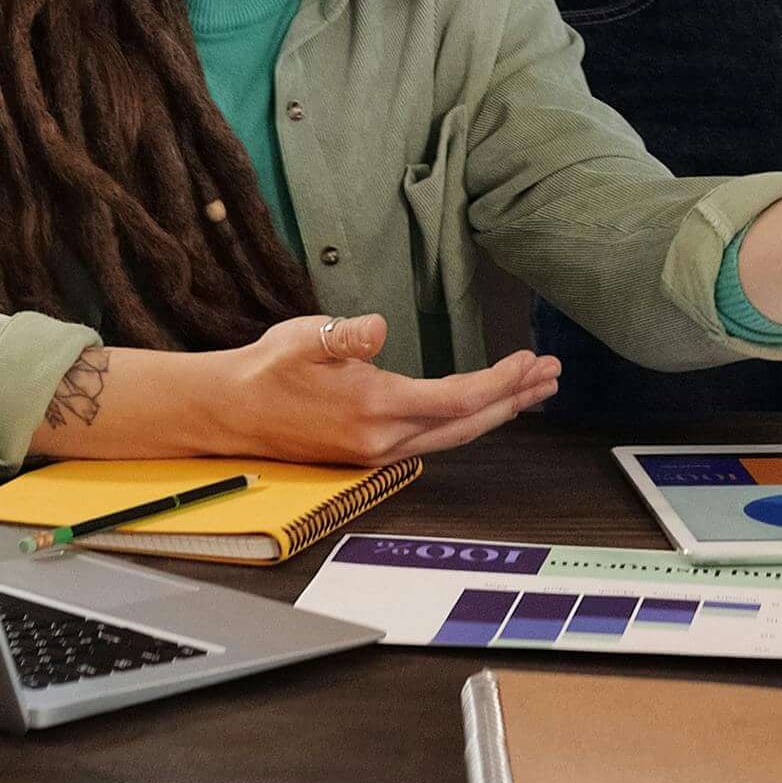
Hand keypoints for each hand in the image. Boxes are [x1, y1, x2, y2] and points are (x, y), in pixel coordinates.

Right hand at [184, 313, 559, 466]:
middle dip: (514, 399)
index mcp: (374, 406)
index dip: (499, 382)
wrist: (229, 411)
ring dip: (496, 411)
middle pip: (466, 423)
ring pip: (452, 434)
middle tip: (552, 374)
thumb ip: (343, 336)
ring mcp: (377, 451)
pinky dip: (466, 419)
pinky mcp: (369, 453)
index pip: (456, 398)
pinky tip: (481, 406)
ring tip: (532, 388)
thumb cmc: (267, 368)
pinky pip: (432, 438)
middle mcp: (383, 439)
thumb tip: (375, 329)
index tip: (531, 361)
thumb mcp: (303, 338)